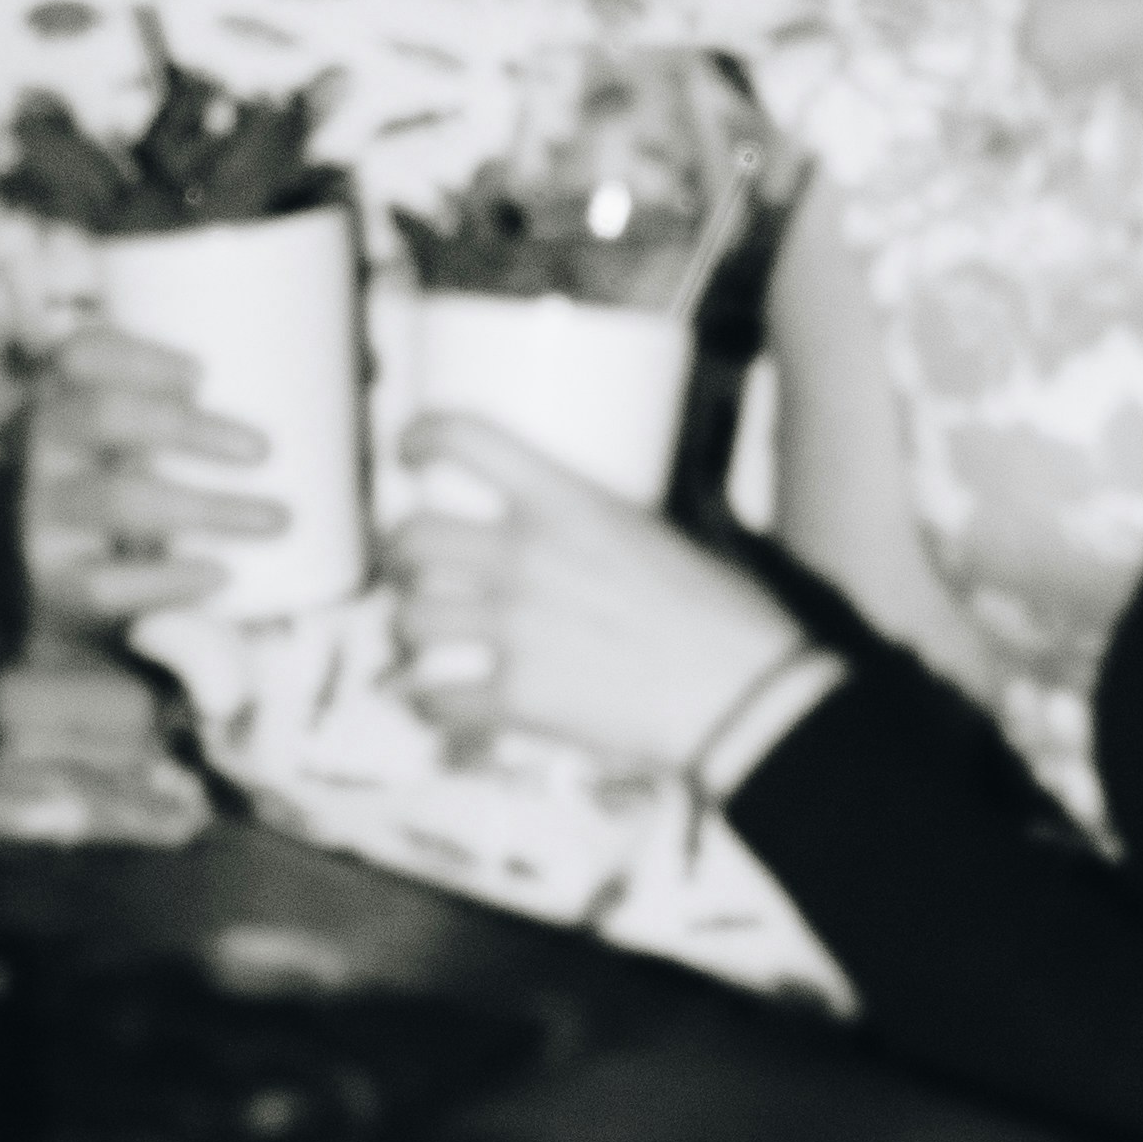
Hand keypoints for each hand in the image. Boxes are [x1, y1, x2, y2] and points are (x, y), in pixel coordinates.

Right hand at [20, 327, 281, 634]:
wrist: (31, 577)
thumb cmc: (104, 484)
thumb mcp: (115, 435)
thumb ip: (161, 409)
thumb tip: (265, 398)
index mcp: (61, 396)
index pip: (81, 353)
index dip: (140, 356)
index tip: (202, 375)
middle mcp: (41, 448)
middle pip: (107, 413)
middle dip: (192, 427)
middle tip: (264, 449)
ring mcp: (40, 515)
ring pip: (121, 499)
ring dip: (210, 507)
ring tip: (276, 518)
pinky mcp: (50, 582)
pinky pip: (108, 581)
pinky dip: (171, 579)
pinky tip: (219, 574)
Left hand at [391, 417, 805, 781]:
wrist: (743, 695)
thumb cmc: (722, 612)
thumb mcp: (658, 530)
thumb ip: (592, 520)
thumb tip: (565, 523)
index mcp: (567, 502)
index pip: (465, 437)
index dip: (422, 436)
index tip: (410, 452)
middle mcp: (527, 557)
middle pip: (411, 537)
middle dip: (399, 555)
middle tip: (411, 567)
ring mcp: (515, 629)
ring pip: (408, 619)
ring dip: (409, 631)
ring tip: (424, 639)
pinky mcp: (516, 698)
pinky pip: (434, 698)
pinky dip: (430, 705)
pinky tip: (443, 704)